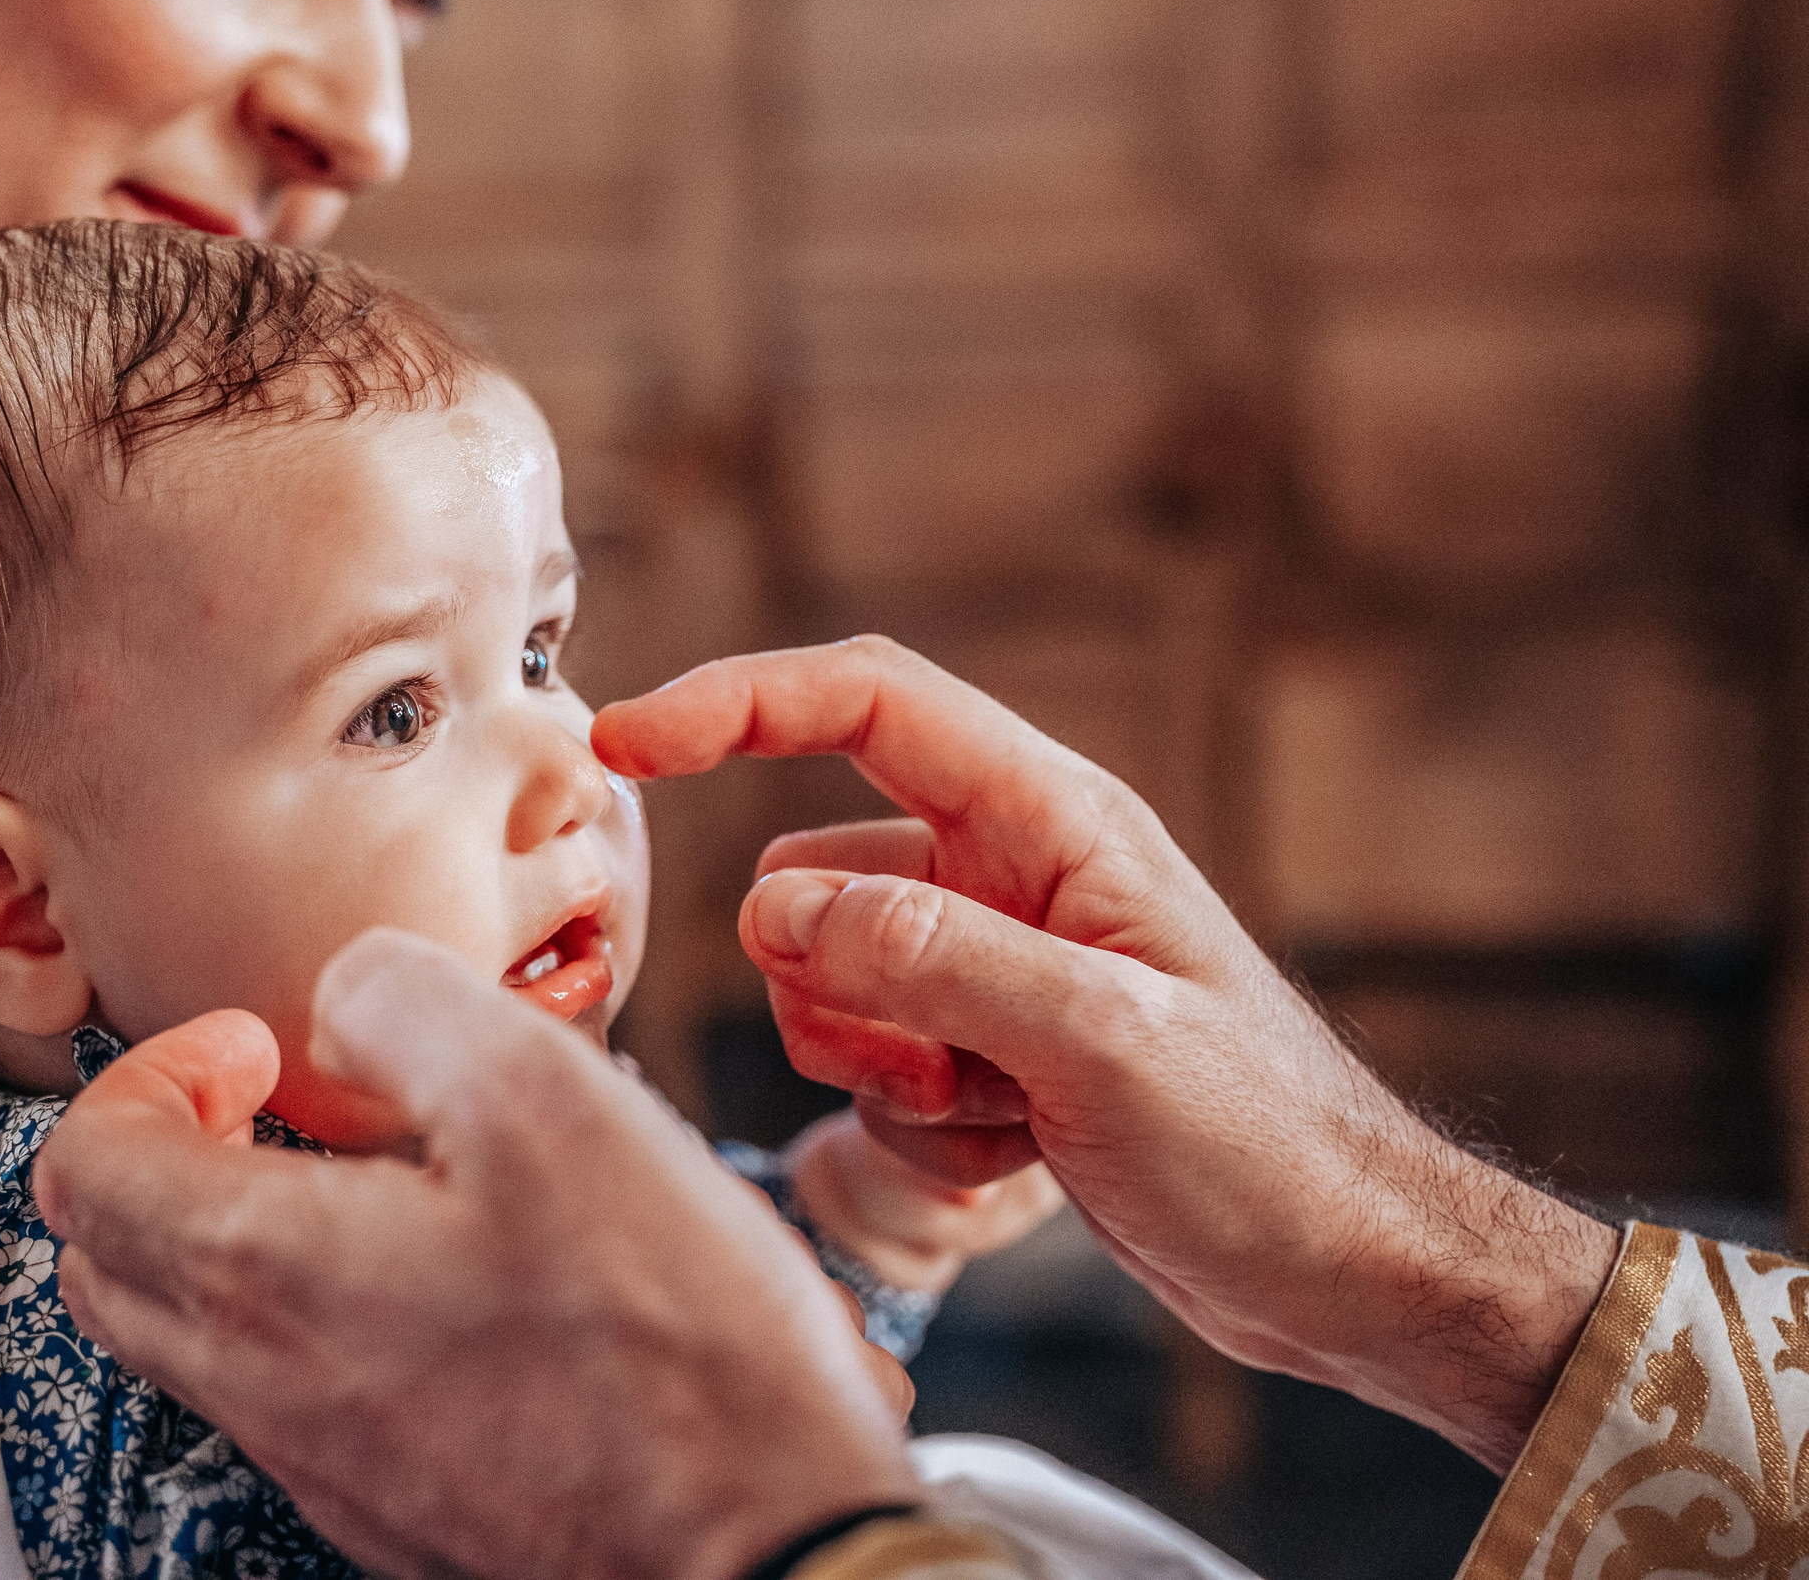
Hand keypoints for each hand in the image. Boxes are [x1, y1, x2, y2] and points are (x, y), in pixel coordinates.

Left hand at [31, 930, 922, 1579]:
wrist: (764, 1550)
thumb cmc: (666, 1348)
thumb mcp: (543, 1093)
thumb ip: (403, 1002)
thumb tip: (342, 1001)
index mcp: (263, 1272)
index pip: (87, 1164)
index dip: (152, 1071)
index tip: (253, 1046)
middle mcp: (265, 1385)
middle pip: (112, 1261)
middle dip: (169, 1155)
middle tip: (272, 1106)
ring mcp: (325, 1463)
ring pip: (200, 1338)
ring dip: (244, 1237)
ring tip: (378, 1182)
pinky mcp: (394, 1508)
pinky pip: (298, 1399)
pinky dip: (322, 1317)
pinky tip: (453, 1278)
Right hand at [592, 636, 1617, 1471]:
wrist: (1349, 1271)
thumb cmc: (1270, 1143)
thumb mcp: (1100, 1039)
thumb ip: (931, 956)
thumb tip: (772, 908)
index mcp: (1054, 823)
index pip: (867, 704)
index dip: (735, 702)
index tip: (625, 741)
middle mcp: (1013, 877)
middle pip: (819, 879)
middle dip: (835, 985)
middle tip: (936, 1063)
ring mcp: (997, 969)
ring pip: (833, 986)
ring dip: (881, 1068)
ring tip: (996, 1116)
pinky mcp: (992, 1053)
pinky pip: (876, 1069)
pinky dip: (919, 1126)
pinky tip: (1018, 1160)